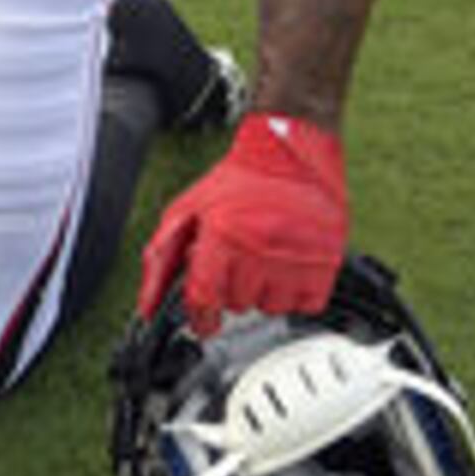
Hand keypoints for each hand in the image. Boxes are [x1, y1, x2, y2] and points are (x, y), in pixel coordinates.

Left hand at [137, 111, 347, 333]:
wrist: (289, 153)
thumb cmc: (239, 180)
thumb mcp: (187, 210)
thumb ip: (161, 259)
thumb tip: (148, 306)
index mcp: (223, 234)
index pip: (204, 298)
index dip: (200, 316)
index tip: (204, 322)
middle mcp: (260, 248)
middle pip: (237, 305)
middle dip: (233, 286)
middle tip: (239, 259)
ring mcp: (296, 257)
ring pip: (271, 308)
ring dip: (265, 291)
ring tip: (266, 258)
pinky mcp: (327, 261)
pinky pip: (306, 304)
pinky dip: (296, 293)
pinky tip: (289, 266)